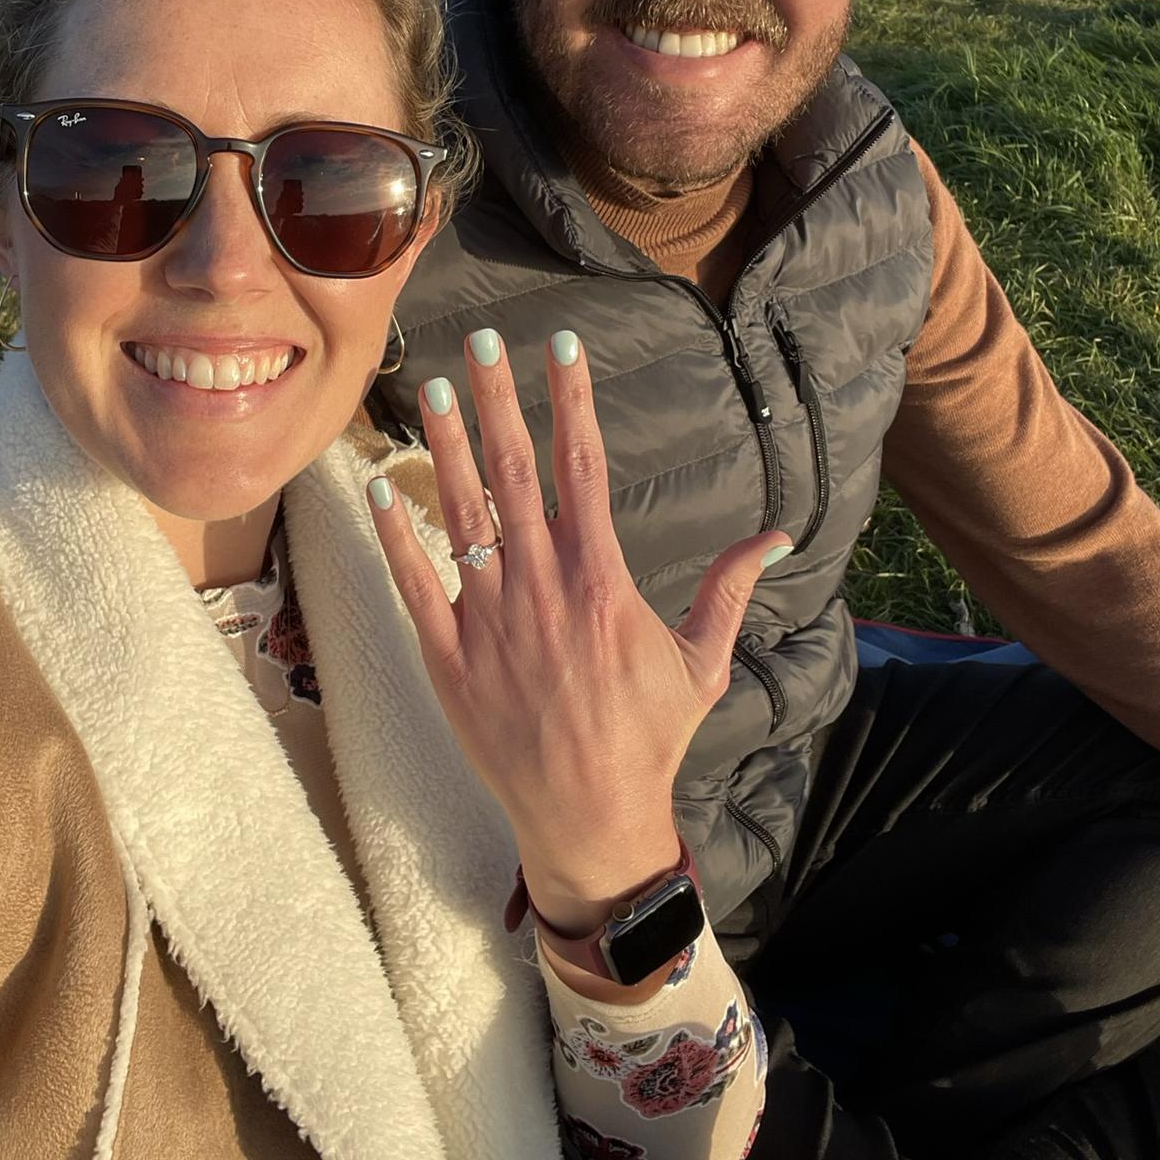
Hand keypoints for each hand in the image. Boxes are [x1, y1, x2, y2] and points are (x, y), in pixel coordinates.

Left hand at [368, 328, 790, 935]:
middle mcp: (541, 587)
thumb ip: (729, 590)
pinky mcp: (449, 658)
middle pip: (514, 473)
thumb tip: (778, 535)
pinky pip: (416, 585)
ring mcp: (490, 620)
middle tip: (480, 342)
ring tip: (434, 389)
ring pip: (463, 515)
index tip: (560, 345)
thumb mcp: (702, 663)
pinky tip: (382, 486)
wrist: (590, 817)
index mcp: (601, 580)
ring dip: (446, 448)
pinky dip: (397, 535)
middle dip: (499, 401)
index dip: (571, 400)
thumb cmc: (649, 740)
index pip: (582, 467)